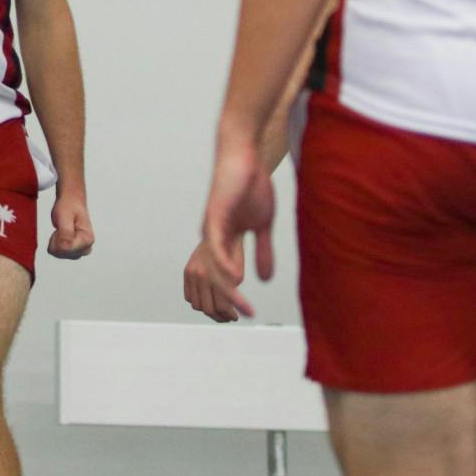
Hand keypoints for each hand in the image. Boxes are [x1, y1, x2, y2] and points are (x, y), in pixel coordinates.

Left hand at [47, 190, 93, 258]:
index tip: (62, 226)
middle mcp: (85, 248)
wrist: (71, 202)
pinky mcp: (72, 252)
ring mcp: (79, 251)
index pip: (67, 249)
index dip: (58, 238)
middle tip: (62, 226)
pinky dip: (54, 243)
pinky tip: (60, 234)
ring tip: (62, 228)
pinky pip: (56, 253)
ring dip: (55, 241)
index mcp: (88, 239)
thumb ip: (65, 233)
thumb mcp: (65, 217)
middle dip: (57, 240)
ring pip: (58, 254)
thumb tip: (64, 248)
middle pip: (62, 253)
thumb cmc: (69, 207)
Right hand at [182, 237, 246, 322]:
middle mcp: (201, 273)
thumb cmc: (232, 250)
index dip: (232, 313)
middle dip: (222, 316)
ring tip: (222, 311)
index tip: (239, 316)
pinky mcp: (187, 271)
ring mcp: (192, 272)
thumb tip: (232, 309)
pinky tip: (209, 299)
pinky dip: (199, 301)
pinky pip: (189, 297)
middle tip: (232, 316)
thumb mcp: (239, 272)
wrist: (219, 230)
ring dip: (210, 311)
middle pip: (209, 308)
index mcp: (216, 274)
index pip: (223, 304)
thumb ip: (234, 293)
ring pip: (198, 305)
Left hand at [184, 144, 274, 320]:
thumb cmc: (252, 186)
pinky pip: (216, 245)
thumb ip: (262, 251)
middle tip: (238, 320)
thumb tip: (264, 280)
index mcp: (223, 243)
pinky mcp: (214, 215)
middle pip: (211, 279)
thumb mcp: (262, 225)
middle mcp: (211, 239)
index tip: (242, 316)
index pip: (221, 278)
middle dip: (223, 302)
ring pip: (214, 267)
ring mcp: (211, 227)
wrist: (245, 155)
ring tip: (241, 308)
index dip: (227, 299)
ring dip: (228, 290)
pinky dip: (225, 263)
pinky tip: (235, 279)